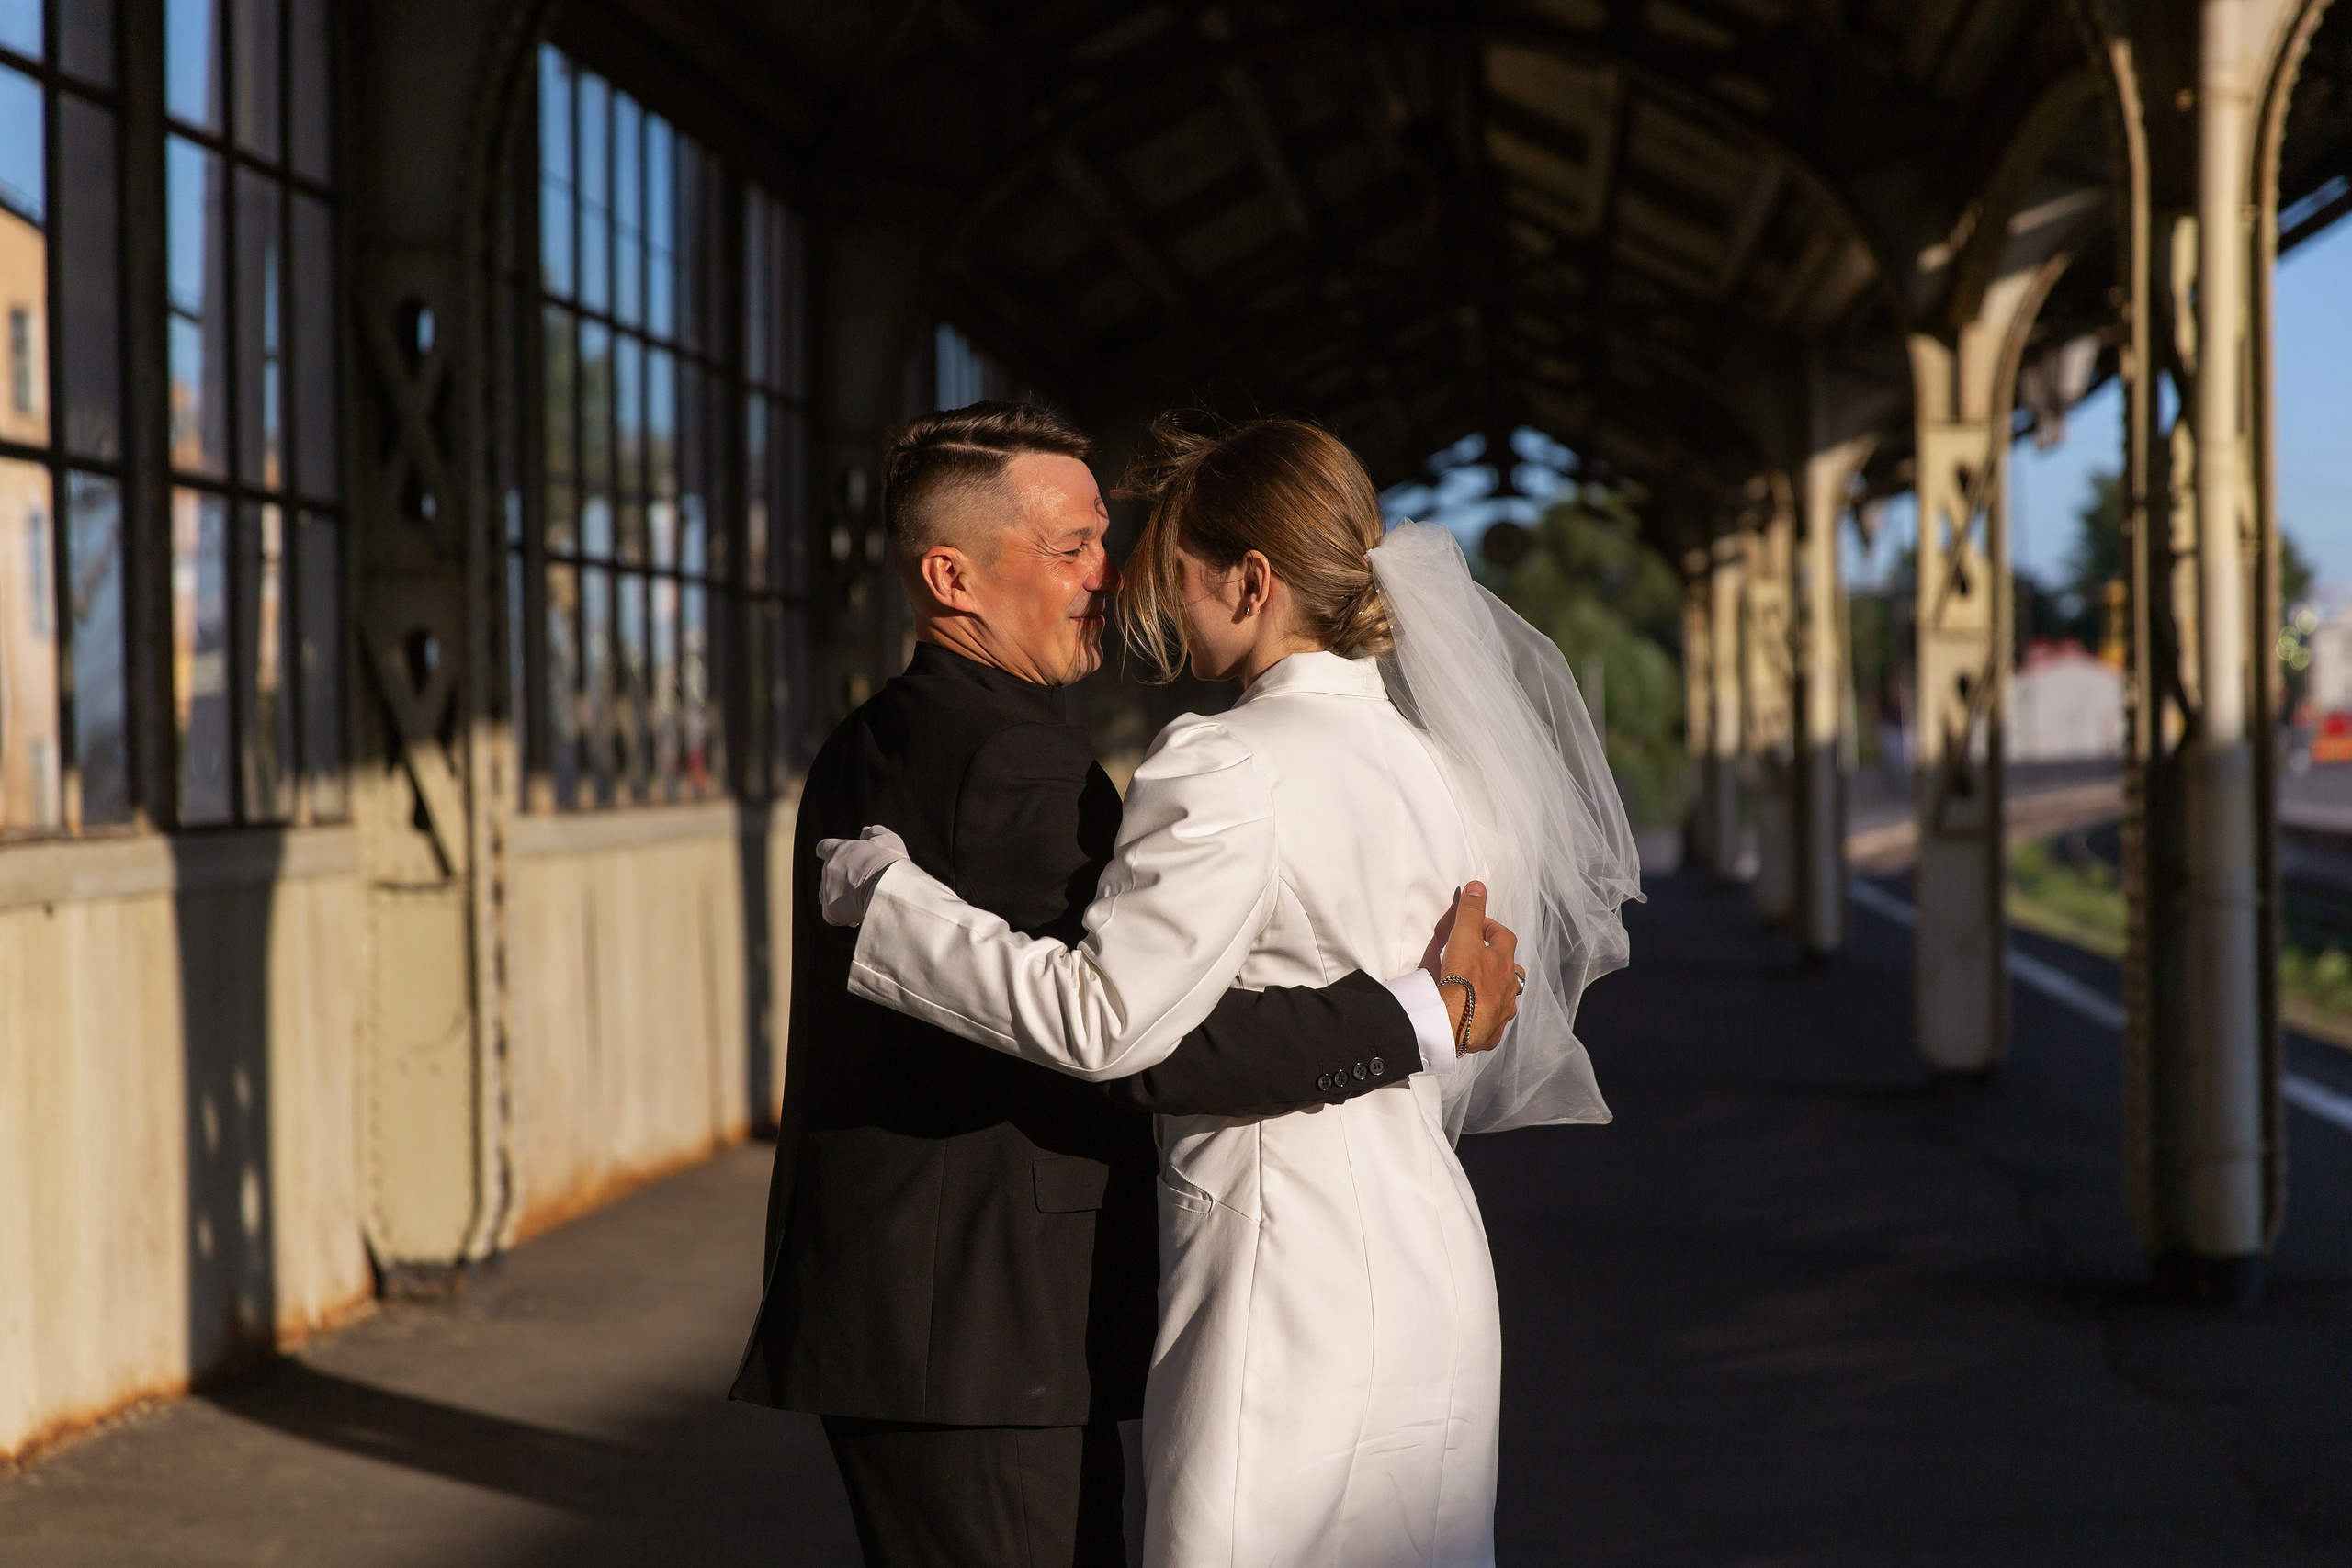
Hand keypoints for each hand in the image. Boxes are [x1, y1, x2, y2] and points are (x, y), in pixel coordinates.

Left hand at [815, 825, 910, 925]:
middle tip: (865, 886)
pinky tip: (857, 918)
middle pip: (829, 875)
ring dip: (840, 898)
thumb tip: (864, 832)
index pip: (823, 847)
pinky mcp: (830, 910)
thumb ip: (874, 832)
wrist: (888, 889)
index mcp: (838, 850)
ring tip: (861, 902)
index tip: (833, 857)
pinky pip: (831, 915)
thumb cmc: (890, 863)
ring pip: (828, 895)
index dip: (828, 852)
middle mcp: (828, 869)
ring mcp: (827, 890)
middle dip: (843, 880)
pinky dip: (842, 917)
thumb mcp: (887, 840)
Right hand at [1419, 882, 1520, 1053]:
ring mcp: (1502, 1011)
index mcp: (1503, 963)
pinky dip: (1486, 1019)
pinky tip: (1475, 1018)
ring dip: (1497, 991)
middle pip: (1513, 971)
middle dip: (1501, 963)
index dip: (1492, 929)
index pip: (1504, 937)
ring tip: (1480, 990)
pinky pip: (1493, 1024)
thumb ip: (1470, 911)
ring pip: (1506, 998)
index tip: (1478, 927)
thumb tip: (1477, 887)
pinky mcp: (1490, 1033)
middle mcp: (1508, 987)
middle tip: (1483, 960)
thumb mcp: (1463, 937)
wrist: (1456, 1022)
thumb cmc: (1462, 980)